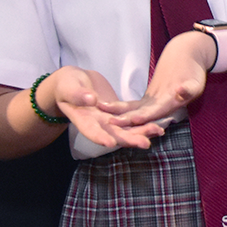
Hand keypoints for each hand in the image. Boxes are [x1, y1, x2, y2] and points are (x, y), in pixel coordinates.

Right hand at [47, 66, 165, 148]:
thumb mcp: (69, 87)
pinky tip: (159, 123)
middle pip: (114, 135)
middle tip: (146, 143)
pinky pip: (132, 121)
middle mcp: (98, 125)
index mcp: (83, 120)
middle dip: (130, 139)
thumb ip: (78, 94)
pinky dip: (144, 123)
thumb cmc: (66, 84)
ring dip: (142, 131)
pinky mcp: (118, 114)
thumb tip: (91, 100)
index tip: (111, 143)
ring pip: (127, 129)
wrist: (74, 82)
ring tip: (159, 131)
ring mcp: (109, 121)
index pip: (91, 132)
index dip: (101, 138)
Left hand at [101, 31, 213, 126]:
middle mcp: (160, 110)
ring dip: (118, 113)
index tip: (131, 119)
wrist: (188, 60)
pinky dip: (119, 107)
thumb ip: (189, 88)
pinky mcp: (147, 102)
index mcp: (171, 105)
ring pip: (133, 112)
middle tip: (109, 122)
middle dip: (125, 120)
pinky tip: (104, 105)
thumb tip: (182, 91)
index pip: (155, 113)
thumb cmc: (193, 70)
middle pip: (141, 116)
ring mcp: (153, 106)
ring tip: (101, 109)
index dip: (143, 116)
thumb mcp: (195, 80)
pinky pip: (131, 106)